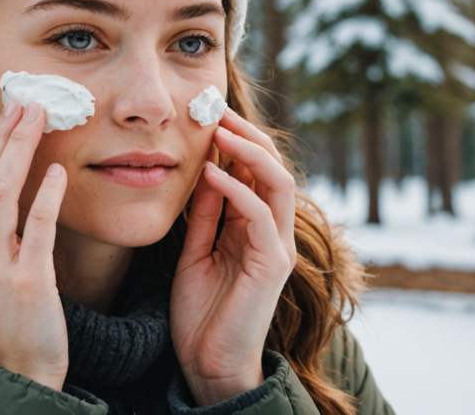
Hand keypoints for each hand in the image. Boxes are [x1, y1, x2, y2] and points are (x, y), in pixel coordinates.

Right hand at [0, 100, 68, 391]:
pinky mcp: (27, 284)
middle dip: (4, 136)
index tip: (9, 116)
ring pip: (0, 195)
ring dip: (20, 150)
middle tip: (25, 100)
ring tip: (39, 116)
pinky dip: (45, 196)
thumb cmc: (5, 334)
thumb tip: (8, 202)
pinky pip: (36, 230)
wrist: (12, 382)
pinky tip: (57, 171)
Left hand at [170, 106, 297, 406]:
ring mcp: (277, 248)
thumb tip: (205, 169)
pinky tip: (212, 173)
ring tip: (220, 129)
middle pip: (273, 168)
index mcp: (255, 227)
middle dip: (248, 135)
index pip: (256, 171)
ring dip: (249, 151)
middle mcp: (273, 232)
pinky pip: (259, 216)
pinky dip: (237, 189)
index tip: (208, 115)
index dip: (236, 141)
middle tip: (217, 110)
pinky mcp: (272, 266)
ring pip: (277, 183)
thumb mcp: (197, 250)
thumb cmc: (201, 312)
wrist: (207, 364)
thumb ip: (205, 214)